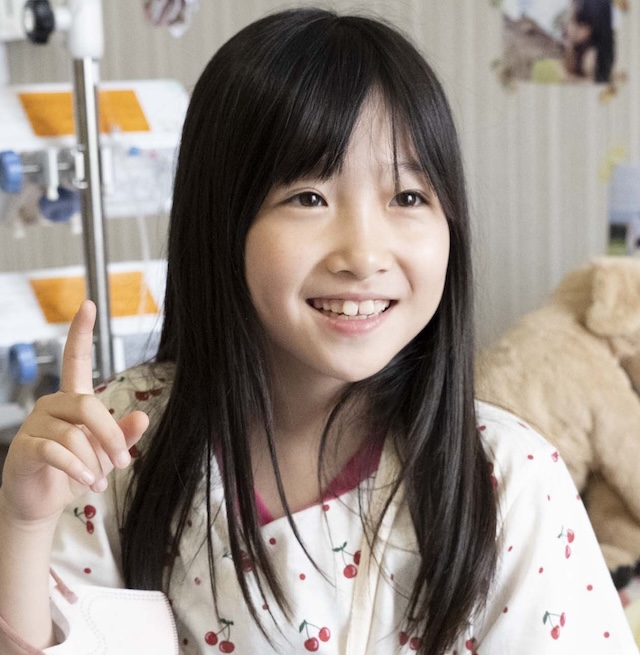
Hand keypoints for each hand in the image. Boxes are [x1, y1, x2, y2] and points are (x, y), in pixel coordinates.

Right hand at [0, 300, 147, 524]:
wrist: (41, 501)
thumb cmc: (74, 471)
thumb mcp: (105, 453)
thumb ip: (123, 435)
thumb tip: (144, 416)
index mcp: (73, 400)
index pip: (75, 359)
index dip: (81, 333)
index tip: (89, 304)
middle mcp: (52, 405)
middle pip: (87, 405)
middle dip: (110, 435)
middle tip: (123, 461)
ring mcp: (35, 425)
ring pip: (73, 433)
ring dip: (93, 460)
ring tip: (99, 480)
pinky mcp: (24, 448)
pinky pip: (55, 451)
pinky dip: (77, 468)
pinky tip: (86, 482)